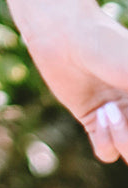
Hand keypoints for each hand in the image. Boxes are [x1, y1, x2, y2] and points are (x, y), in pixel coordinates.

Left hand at [25, 7, 127, 163]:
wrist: (64, 35)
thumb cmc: (106, 44)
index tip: (127, 104)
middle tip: (122, 111)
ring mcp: (118, 118)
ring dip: (123, 140)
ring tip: (109, 110)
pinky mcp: (93, 121)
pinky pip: (107, 152)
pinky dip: (106, 141)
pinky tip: (99, 114)